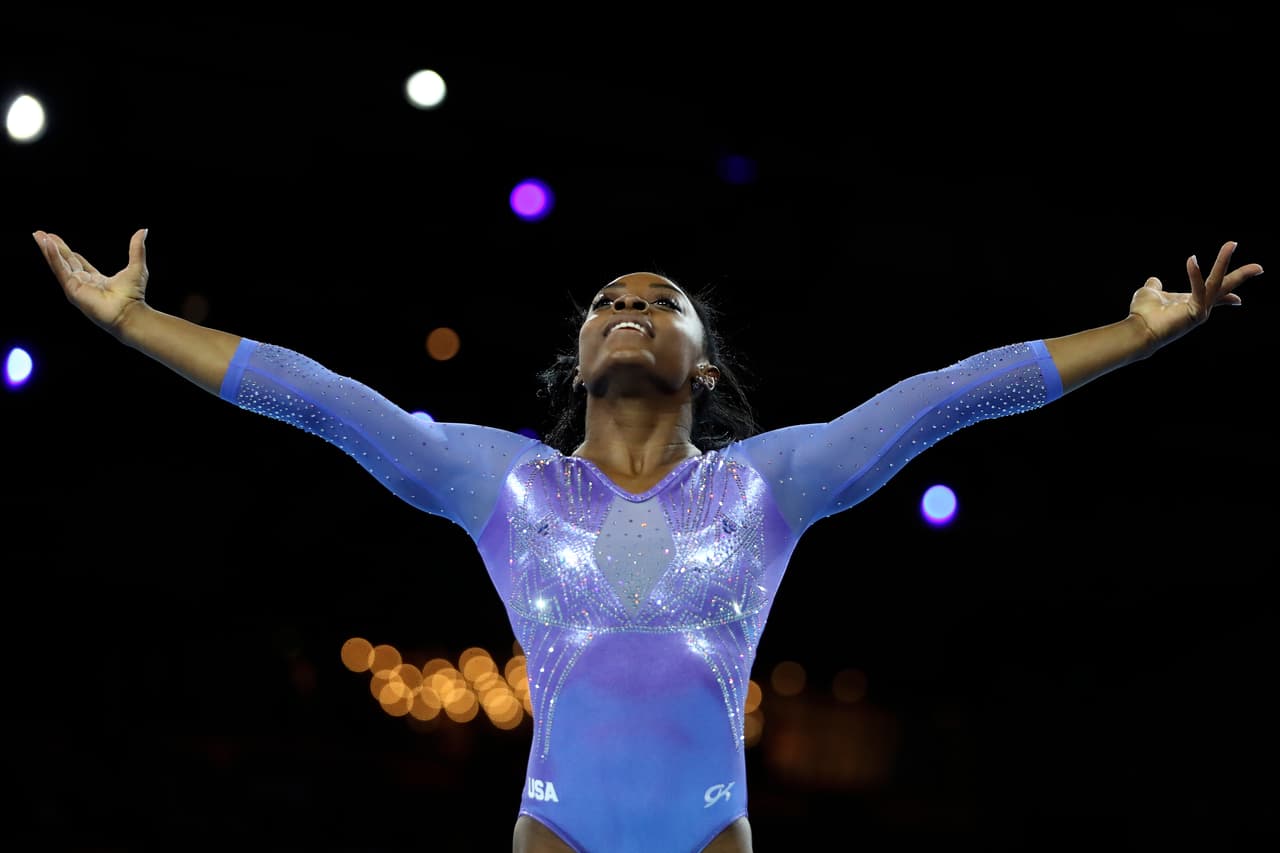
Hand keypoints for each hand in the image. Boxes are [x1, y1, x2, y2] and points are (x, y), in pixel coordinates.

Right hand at [33, 228, 148, 334]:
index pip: (78, 263)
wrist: (129, 313)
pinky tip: (47, 244)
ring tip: (38, 235)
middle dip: (52, 247)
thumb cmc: (134, 296)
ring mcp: (76, 287)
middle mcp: (84, 284)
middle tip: (40, 234)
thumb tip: (143, 230)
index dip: (67, 252)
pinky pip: (60, 270)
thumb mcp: (136, 267)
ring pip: (58, 264)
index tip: (56, 241)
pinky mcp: (72, 290)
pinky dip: (53, 257)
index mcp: (96, 280)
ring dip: (47, 249)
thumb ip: (137, 248)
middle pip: (64, 261)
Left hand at [1129, 240, 1262, 349]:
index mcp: (1191, 302)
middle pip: (1224, 288)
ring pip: (1217, 283)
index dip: (1227, 297)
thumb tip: (1154, 280)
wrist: (1138, 331)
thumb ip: (1154, 286)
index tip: (1238, 299)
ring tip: (1231, 244)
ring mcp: (1200, 311)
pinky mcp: (1195, 313)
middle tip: (1260, 267)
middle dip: (1242, 275)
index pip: (1213, 297)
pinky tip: (1192, 260)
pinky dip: (1195, 274)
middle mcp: (1199, 307)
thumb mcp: (1150, 294)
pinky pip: (1199, 289)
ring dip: (1223, 262)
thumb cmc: (1143, 315)